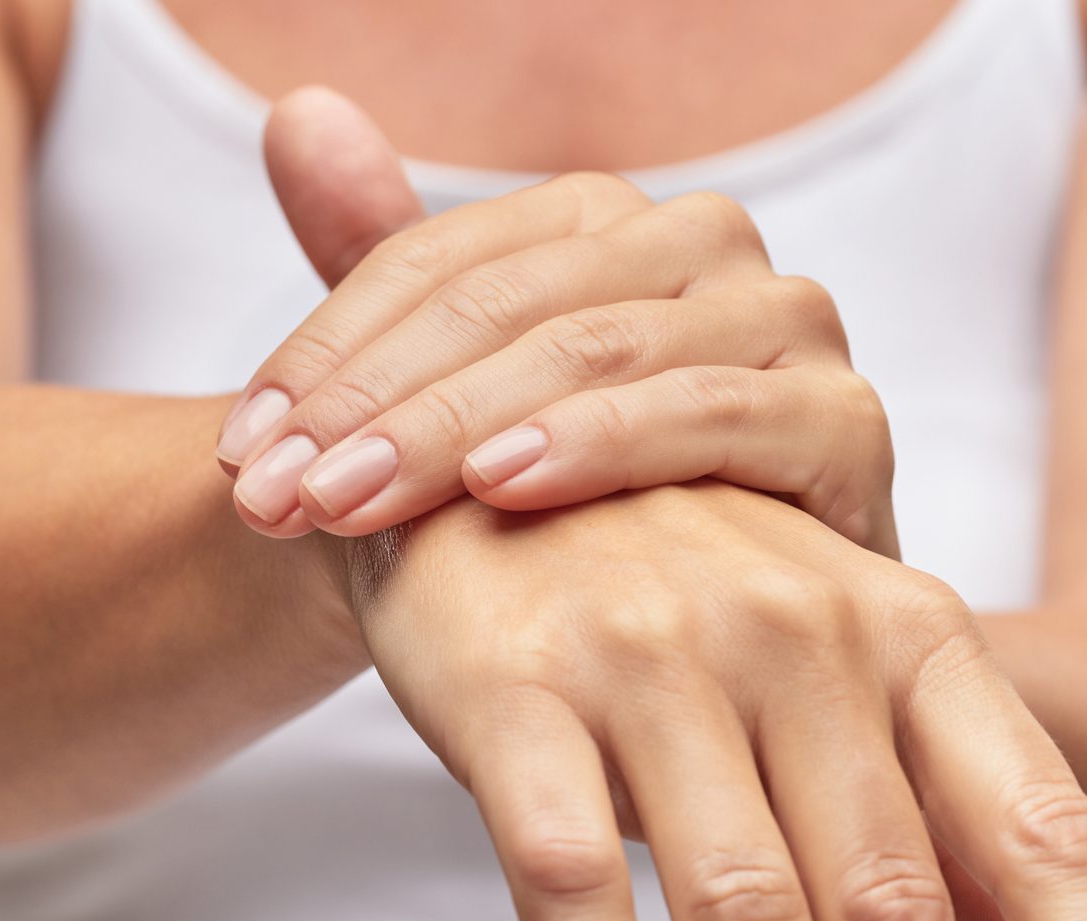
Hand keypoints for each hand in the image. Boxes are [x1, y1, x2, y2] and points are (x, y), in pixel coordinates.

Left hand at [222, 90, 897, 556]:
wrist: (722, 640)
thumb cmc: (587, 521)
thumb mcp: (466, 398)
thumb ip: (386, 258)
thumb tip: (300, 114)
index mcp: (610, 224)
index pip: (440, 262)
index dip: (327, 350)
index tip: (239, 455)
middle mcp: (706, 247)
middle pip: (513, 301)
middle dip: (378, 404)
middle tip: (276, 498)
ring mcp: (787, 324)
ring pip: (603, 346)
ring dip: (461, 427)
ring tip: (352, 501)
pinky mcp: (847, 422)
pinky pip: (717, 413)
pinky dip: (606, 441)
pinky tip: (505, 486)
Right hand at [356, 481, 1086, 920]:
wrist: (478, 454)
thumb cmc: (687, 588)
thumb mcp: (832, 653)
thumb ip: (913, 788)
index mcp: (907, 633)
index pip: (1033, 816)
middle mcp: (799, 637)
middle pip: (891, 900)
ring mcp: (656, 658)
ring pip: (742, 908)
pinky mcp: (517, 687)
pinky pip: (567, 873)